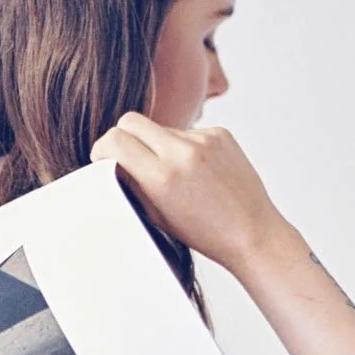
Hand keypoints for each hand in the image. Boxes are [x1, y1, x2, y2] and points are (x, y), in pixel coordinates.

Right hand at [89, 112, 289, 273]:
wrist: (252, 232)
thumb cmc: (204, 233)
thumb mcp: (156, 214)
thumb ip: (131, 183)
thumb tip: (113, 160)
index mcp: (162, 177)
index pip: (115, 139)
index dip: (102, 148)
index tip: (104, 158)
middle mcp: (182, 152)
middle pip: (131, 121)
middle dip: (123, 137)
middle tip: (127, 157)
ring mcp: (204, 139)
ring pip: (160, 127)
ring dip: (157, 144)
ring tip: (174, 174)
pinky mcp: (220, 133)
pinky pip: (187, 132)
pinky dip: (183, 147)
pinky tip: (197, 171)